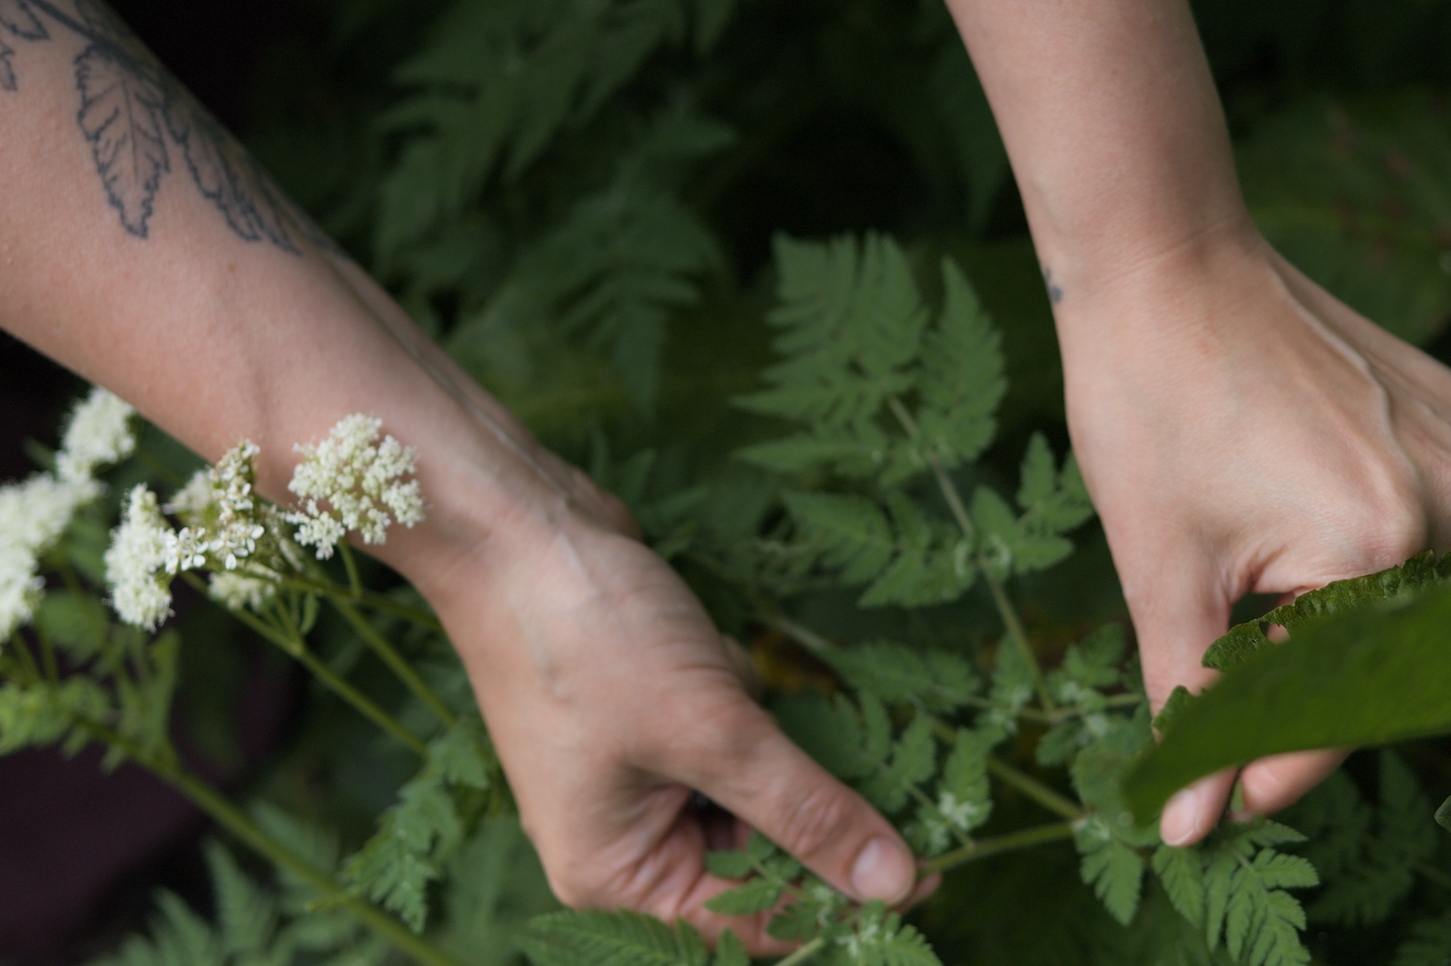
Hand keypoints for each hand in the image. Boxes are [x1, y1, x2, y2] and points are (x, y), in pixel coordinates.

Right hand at [422, 470, 920, 953]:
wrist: (515, 527)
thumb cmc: (588, 636)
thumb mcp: (710, 729)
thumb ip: (806, 810)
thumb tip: (893, 883)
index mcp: (619, 876)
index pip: (755, 924)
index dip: (843, 903)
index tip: (934, 871)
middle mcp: (627, 842)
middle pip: (761, 861)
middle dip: (804, 801)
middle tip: (876, 759)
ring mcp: (641, 778)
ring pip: (756, 789)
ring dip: (767, 736)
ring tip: (726, 679)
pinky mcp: (657, 720)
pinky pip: (734, 733)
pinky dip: (740, 694)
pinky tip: (702, 650)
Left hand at [1052, 229, 1450, 843]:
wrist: (1164, 262)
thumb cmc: (1147, 404)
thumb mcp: (1160, 569)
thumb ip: (1187, 700)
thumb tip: (1187, 825)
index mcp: (1381, 544)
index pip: (1337, 705)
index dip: (1272, 765)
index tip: (1219, 800)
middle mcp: (1449, 498)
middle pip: (1376, 649)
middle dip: (1294, 685)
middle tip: (1217, 703)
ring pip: (1400, 585)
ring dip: (1325, 611)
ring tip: (1242, 587)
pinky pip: (1420, 513)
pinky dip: (1357, 541)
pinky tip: (1288, 516)